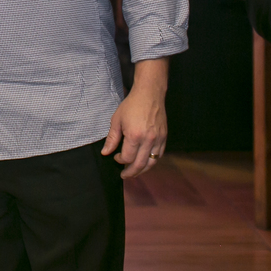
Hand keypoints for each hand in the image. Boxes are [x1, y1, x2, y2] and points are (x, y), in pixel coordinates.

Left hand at [101, 58, 168, 178]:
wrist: (149, 95)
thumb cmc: (131, 106)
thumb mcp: (116, 120)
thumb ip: (112, 139)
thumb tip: (106, 153)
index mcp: (135, 136)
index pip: (128, 157)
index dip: (120, 160)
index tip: (116, 157)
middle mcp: (148, 140)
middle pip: (140, 164)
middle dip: (131, 172)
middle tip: (124, 175)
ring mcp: (158, 140)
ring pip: (152, 162)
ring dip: (143, 170)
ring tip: (135, 173)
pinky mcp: (164, 138)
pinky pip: (159, 155)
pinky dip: (152, 162)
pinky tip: (145, 163)